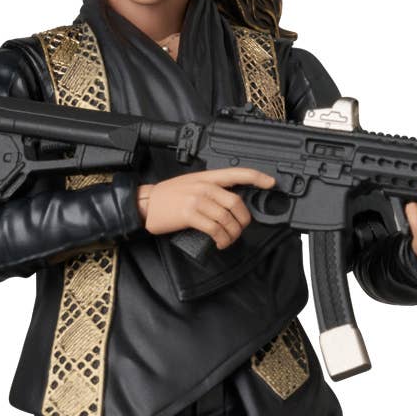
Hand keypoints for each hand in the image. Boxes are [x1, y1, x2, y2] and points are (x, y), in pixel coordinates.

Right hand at [136, 167, 276, 248]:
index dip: (257, 177)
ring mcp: (197, 200)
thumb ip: (211, 189)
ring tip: (227, 240)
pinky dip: (221, 239)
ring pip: (227, 218)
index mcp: (207, 177)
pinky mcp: (190, 215)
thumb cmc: (167, 197)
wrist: (145, 204)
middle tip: (239, 230)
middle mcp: (204, 186)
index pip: (237, 173)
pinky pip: (214, 228)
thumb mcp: (191, 184)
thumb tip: (231, 204)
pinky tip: (219, 242)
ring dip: (232, 234)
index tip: (271, 182)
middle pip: (236, 202)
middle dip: (243, 221)